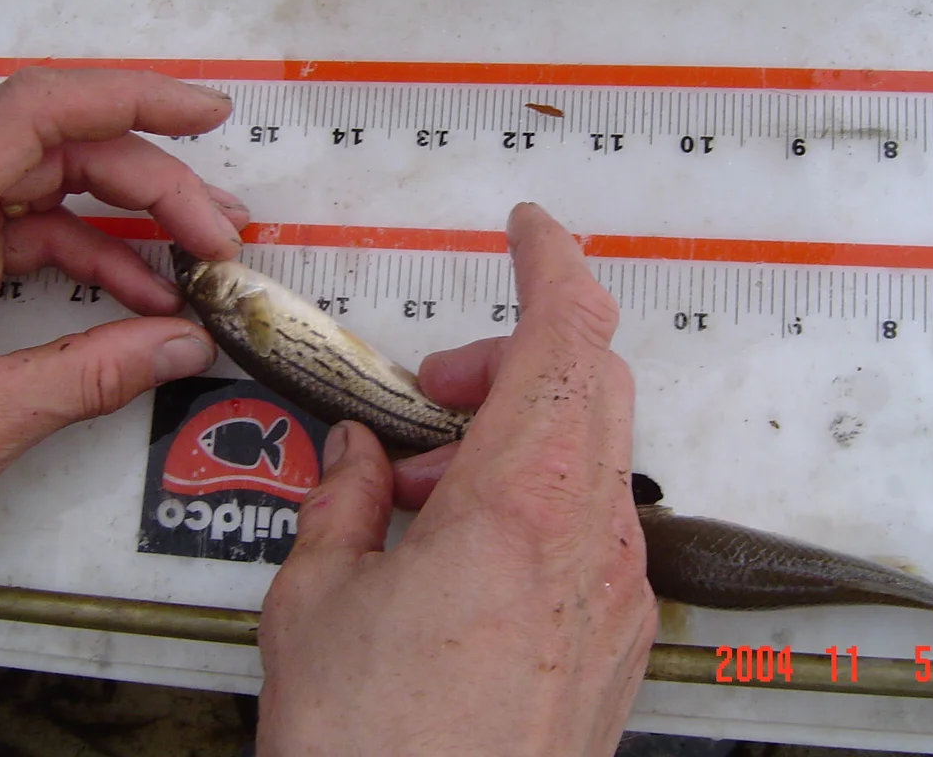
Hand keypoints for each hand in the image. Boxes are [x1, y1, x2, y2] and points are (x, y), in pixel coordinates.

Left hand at [0, 67, 247, 536]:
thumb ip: (95, 374)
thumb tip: (191, 344)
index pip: (35, 113)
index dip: (131, 99)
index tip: (206, 115)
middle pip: (61, 148)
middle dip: (153, 182)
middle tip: (222, 234)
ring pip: (53, 185)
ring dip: (133, 214)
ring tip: (201, 257)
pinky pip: (34, 232)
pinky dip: (96, 257)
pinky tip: (145, 298)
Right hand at [257, 202, 655, 755]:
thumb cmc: (372, 749)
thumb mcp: (316, 600)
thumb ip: (343, 499)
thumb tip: (359, 455)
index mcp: (519, 500)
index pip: (566, 333)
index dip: (551, 262)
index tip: (528, 228)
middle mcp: (590, 536)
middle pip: (589, 380)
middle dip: (512, 355)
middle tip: (432, 389)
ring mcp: (616, 590)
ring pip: (589, 451)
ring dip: (514, 434)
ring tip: (424, 492)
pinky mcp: (617, 637)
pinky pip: (591, 521)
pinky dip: (534, 498)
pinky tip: (463, 551)